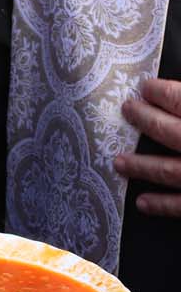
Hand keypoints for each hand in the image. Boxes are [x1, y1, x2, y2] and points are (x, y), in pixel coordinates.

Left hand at [116, 77, 180, 214]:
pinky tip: (142, 203)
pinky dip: (161, 204)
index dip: (162, 92)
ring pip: (169, 170)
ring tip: (118, 161)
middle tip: (126, 109)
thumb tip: (179, 94)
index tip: (146, 87)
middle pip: (168, 130)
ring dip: (141, 165)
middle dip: (144, 119)